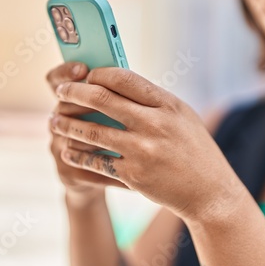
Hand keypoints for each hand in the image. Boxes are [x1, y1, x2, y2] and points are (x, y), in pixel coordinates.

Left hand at [50, 67, 242, 220]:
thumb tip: (118, 85)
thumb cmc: (196, 150)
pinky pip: (96, 161)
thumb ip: (154, 100)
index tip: (86, 75)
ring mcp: (142, 151)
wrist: (209, 191)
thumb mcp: (183, 116)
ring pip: (92, 131)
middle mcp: (154, 124)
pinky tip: (68, 150)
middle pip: (101, 99)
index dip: (98, 73)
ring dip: (68, 124)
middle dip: (73, 92)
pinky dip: (78, 155)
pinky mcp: (133, 175)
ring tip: (55, 121)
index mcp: (167, 105)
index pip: (124, 78)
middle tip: (60, 91)